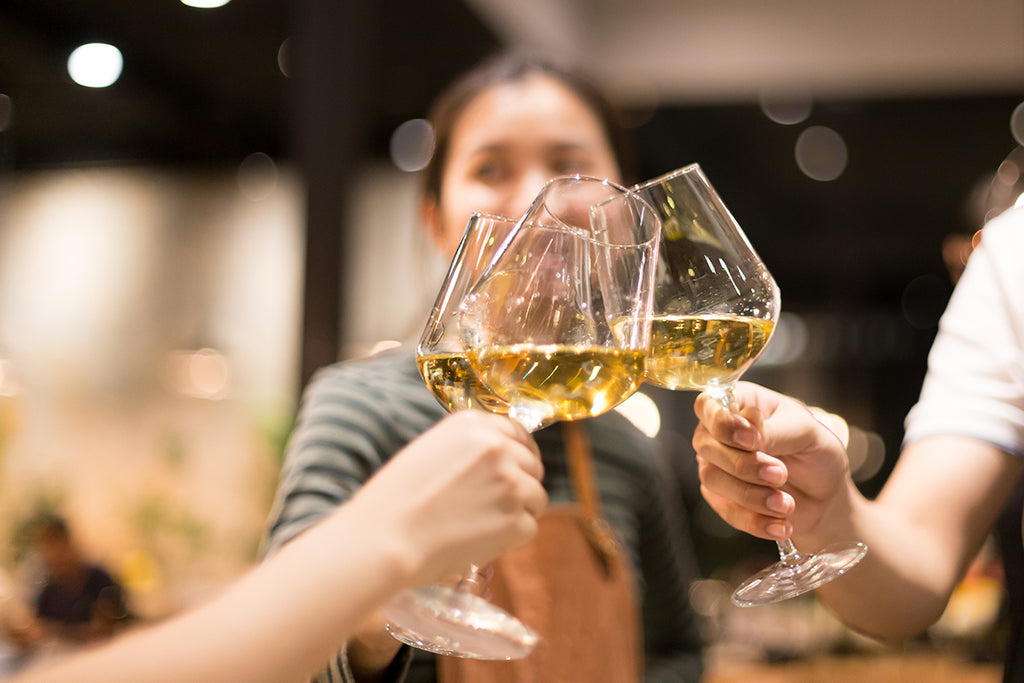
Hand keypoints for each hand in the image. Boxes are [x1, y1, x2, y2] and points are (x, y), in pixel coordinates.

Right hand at [348, 410, 545, 587]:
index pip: (518, 431)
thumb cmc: (395, 500)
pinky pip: (529, 527)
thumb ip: (468, 448)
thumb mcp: (429, 450)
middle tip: (494, 505)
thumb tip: (501, 457)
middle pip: (532, 464)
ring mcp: (511, 483)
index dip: (519, 452)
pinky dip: (510, 538)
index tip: (515, 468)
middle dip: (520, 484)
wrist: (384, 539)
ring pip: (536, 497)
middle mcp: (497, 446)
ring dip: (517, 512)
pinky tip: (480, 540)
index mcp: (473, 424)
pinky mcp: (516, 520)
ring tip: (482, 525)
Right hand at [691, 382, 851, 542]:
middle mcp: (719, 433)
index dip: (723, 423)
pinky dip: (755, 521)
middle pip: (706, 445)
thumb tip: (748, 428)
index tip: (753, 440)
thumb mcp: (806, 433)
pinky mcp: (722, 499)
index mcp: (739, 404)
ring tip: (787, 504)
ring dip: (752, 495)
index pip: (708, 405)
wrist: (825, 496)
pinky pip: (727, 511)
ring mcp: (717, 466)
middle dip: (744, 465)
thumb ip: (775, 429)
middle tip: (781, 474)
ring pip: (713, 479)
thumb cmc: (815, 452)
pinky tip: (782, 524)